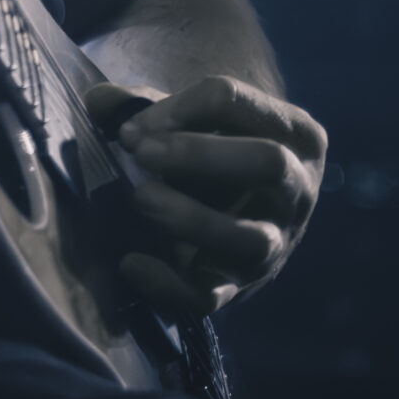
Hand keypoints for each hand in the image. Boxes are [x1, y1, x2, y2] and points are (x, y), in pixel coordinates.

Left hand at [92, 75, 326, 319]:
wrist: (236, 211)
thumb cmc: (214, 150)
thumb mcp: (190, 119)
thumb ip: (143, 105)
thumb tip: (99, 102)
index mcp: (294, 133)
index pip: (236, 101)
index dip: (178, 108)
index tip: (132, 127)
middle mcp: (299, 190)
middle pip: (267, 162)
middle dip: (198, 153)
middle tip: (141, 152)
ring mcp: (276, 244)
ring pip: (249, 239)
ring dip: (190, 218)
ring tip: (140, 198)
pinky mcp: (240, 288)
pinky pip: (210, 296)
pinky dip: (167, 284)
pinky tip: (130, 263)